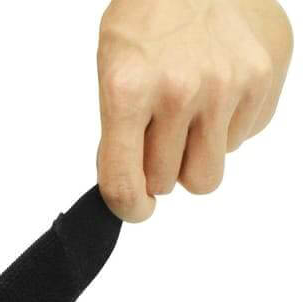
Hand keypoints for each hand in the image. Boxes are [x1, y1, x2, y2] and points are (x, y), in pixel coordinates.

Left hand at [96, 0, 292, 221]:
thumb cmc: (147, 18)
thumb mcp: (111, 70)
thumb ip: (116, 135)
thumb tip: (130, 189)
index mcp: (129, 90)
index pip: (125, 182)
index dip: (129, 208)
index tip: (135, 209)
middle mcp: (180, 90)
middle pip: (171, 184)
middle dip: (162, 169)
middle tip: (160, 136)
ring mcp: (227, 84)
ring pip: (208, 173)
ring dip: (196, 156)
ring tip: (190, 115)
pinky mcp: (263, 78)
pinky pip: (240, 140)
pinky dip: (226, 126)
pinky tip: (218, 89)